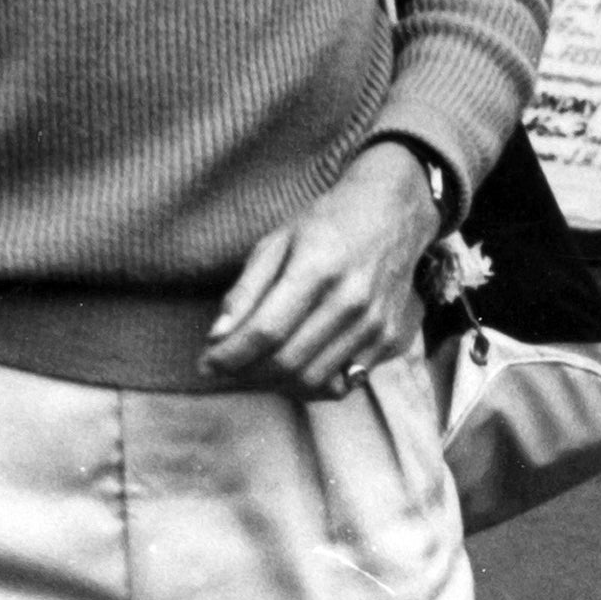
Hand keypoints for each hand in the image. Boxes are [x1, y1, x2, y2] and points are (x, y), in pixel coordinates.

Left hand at [199, 143, 435, 399]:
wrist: (394, 214)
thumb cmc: (326, 224)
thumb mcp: (276, 242)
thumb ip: (245, 291)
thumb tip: (216, 338)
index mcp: (317, 268)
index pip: (266, 331)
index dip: (230, 355)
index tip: (206, 363)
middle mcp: (352, 300)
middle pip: (288, 362)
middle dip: (247, 374)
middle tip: (226, 368)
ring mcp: (376, 324)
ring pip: (314, 381)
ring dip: (275, 384)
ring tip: (255, 369)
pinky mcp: (391, 340)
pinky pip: (343, 384)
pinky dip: (311, 386)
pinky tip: (293, 369)